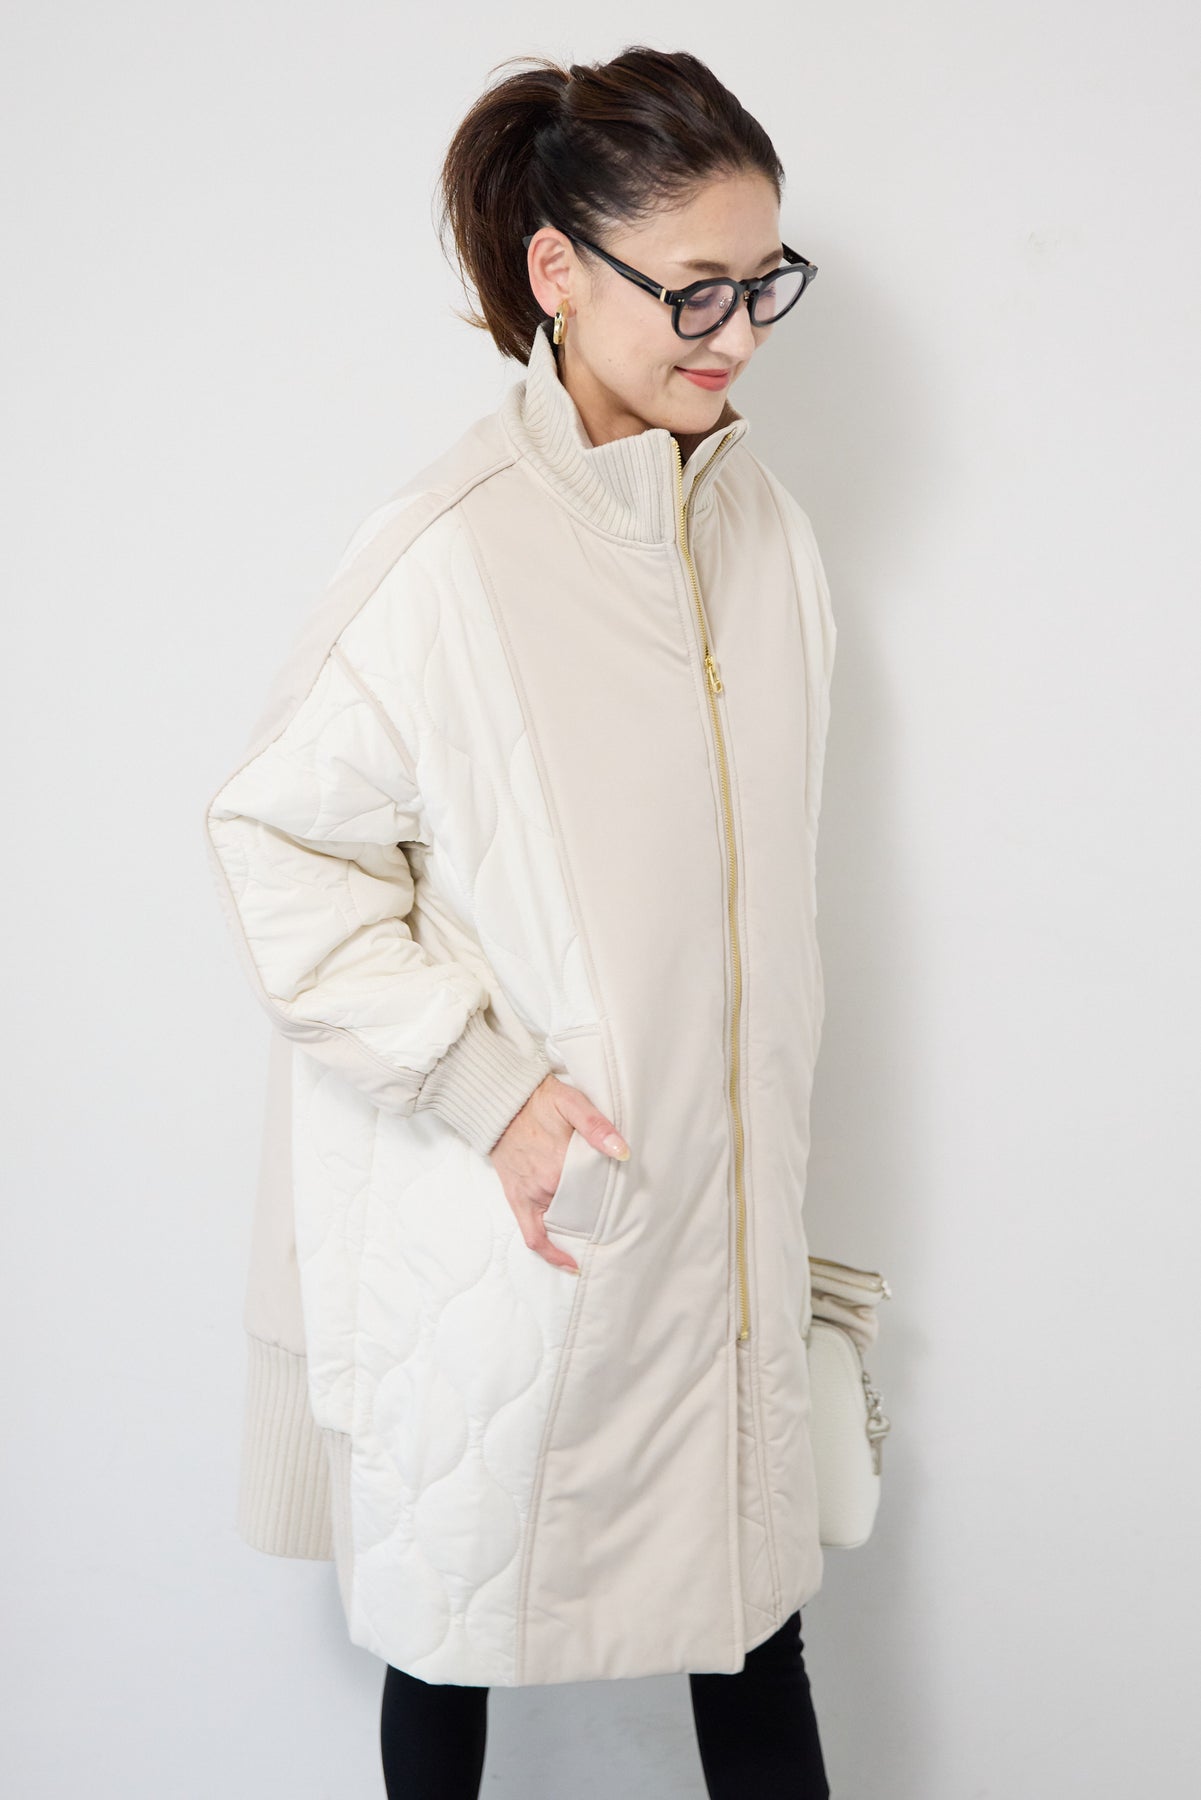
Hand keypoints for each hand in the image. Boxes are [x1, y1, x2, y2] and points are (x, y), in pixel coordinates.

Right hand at [487, 1074, 628, 1273]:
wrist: (501, 1102)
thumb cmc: (539, 1100)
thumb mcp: (572, 1102)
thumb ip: (597, 1126)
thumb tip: (621, 1151)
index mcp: (560, 1165)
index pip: (597, 1193)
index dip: (614, 1199)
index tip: (632, 1206)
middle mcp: (544, 1186)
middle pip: (583, 1210)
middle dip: (601, 1216)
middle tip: (622, 1219)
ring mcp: (529, 1196)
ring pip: (562, 1225)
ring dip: (581, 1232)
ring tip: (603, 1238)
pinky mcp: (516, 1200)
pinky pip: (532, 1236)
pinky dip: (550, 1252)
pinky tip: (569, 1262)